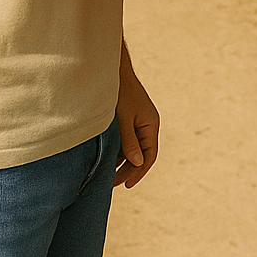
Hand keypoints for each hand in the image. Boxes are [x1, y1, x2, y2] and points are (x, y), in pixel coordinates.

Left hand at [114, 44, 158, 188]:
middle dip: (128, 170)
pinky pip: (126, 141)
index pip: (149, 156)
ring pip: (132, 149)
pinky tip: (106, 160)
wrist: (113, 72)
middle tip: (112, 184)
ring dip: (122, 162)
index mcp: (151, 125)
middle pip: (141, 155)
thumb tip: (136, 163)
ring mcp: (138, 123)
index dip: (138, 172)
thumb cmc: (119, 93)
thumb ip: (129, 141)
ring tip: (107, 175)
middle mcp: (147, 126)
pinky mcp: (128, 121)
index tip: (126, 185)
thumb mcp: (123, 119)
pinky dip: (117, 152)